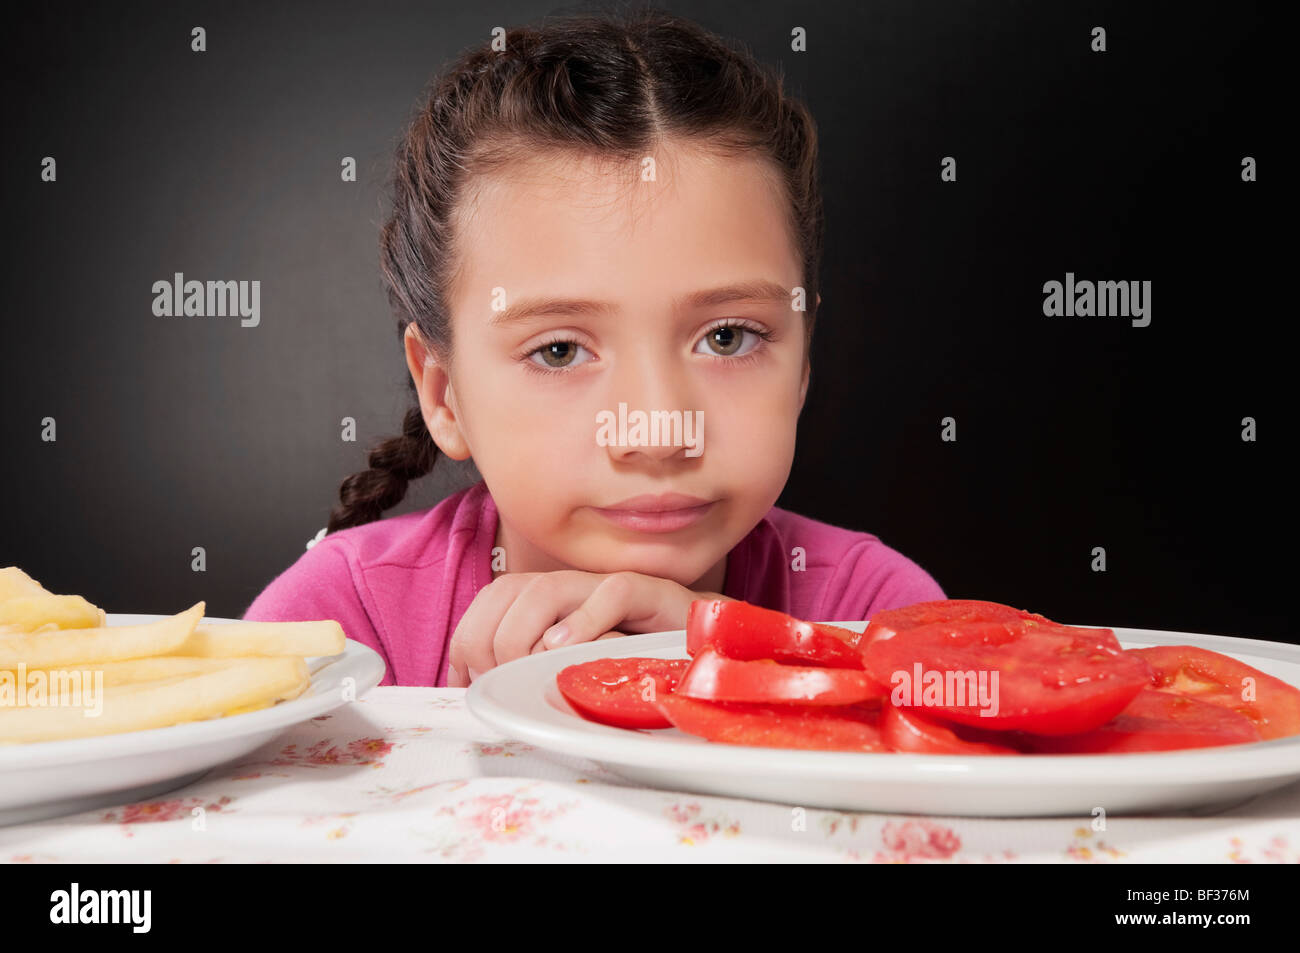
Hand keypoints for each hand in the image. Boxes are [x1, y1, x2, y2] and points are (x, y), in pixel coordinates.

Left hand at [446, 570, 727, 686]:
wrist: (713, 650)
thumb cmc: (643, 663)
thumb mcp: (580, 671)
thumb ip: (538, 672)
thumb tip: (485, 694)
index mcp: (553, 600)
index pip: (492, 599)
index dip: (468, 636)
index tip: (463, 681)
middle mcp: (577, 586)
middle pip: (509, 590)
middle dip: (489, 639)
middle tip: (500, 681)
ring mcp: (611, 587)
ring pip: (547, 588)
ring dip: (522, 632)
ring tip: (525, 668)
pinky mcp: (652, 594)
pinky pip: (613, 593)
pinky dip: (584, 619)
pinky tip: (565, 648)